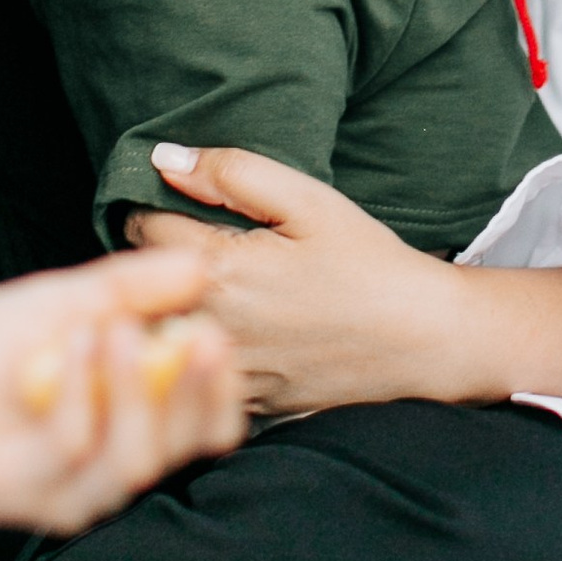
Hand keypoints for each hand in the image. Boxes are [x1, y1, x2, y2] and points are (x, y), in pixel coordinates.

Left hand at [0, 251, 243, 560]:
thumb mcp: (53, 303)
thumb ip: (124, 288)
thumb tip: (200, 264)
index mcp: (122, 416)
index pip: (205, 418)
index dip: (223, 379)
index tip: (218, 324)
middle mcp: (106, 459)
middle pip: (190, 444)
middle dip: (205, 390)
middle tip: (205, 336)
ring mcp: (68, 485)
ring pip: (139, 458)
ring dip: (141, 389)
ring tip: (119, 329)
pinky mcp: (25, 497)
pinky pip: (73, 453)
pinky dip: (81, 395)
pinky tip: (71, 347)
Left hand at [126, 145, 561, 413]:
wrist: (421, 340)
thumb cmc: (367, 262)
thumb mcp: (308, 200)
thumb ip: (232, 173)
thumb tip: (164, 157)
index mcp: (219, 270)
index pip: (140, 230)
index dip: (151, 207)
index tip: (175, 203)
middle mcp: (209, 329)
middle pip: (141, 287)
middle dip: (155, 263)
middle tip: (190, 245)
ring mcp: (223, 374)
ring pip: (163, 333)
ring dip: (171, 309)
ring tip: (215, 288)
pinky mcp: (241, 403)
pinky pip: (195, 372)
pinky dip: (200, 351)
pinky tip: (239, 331)